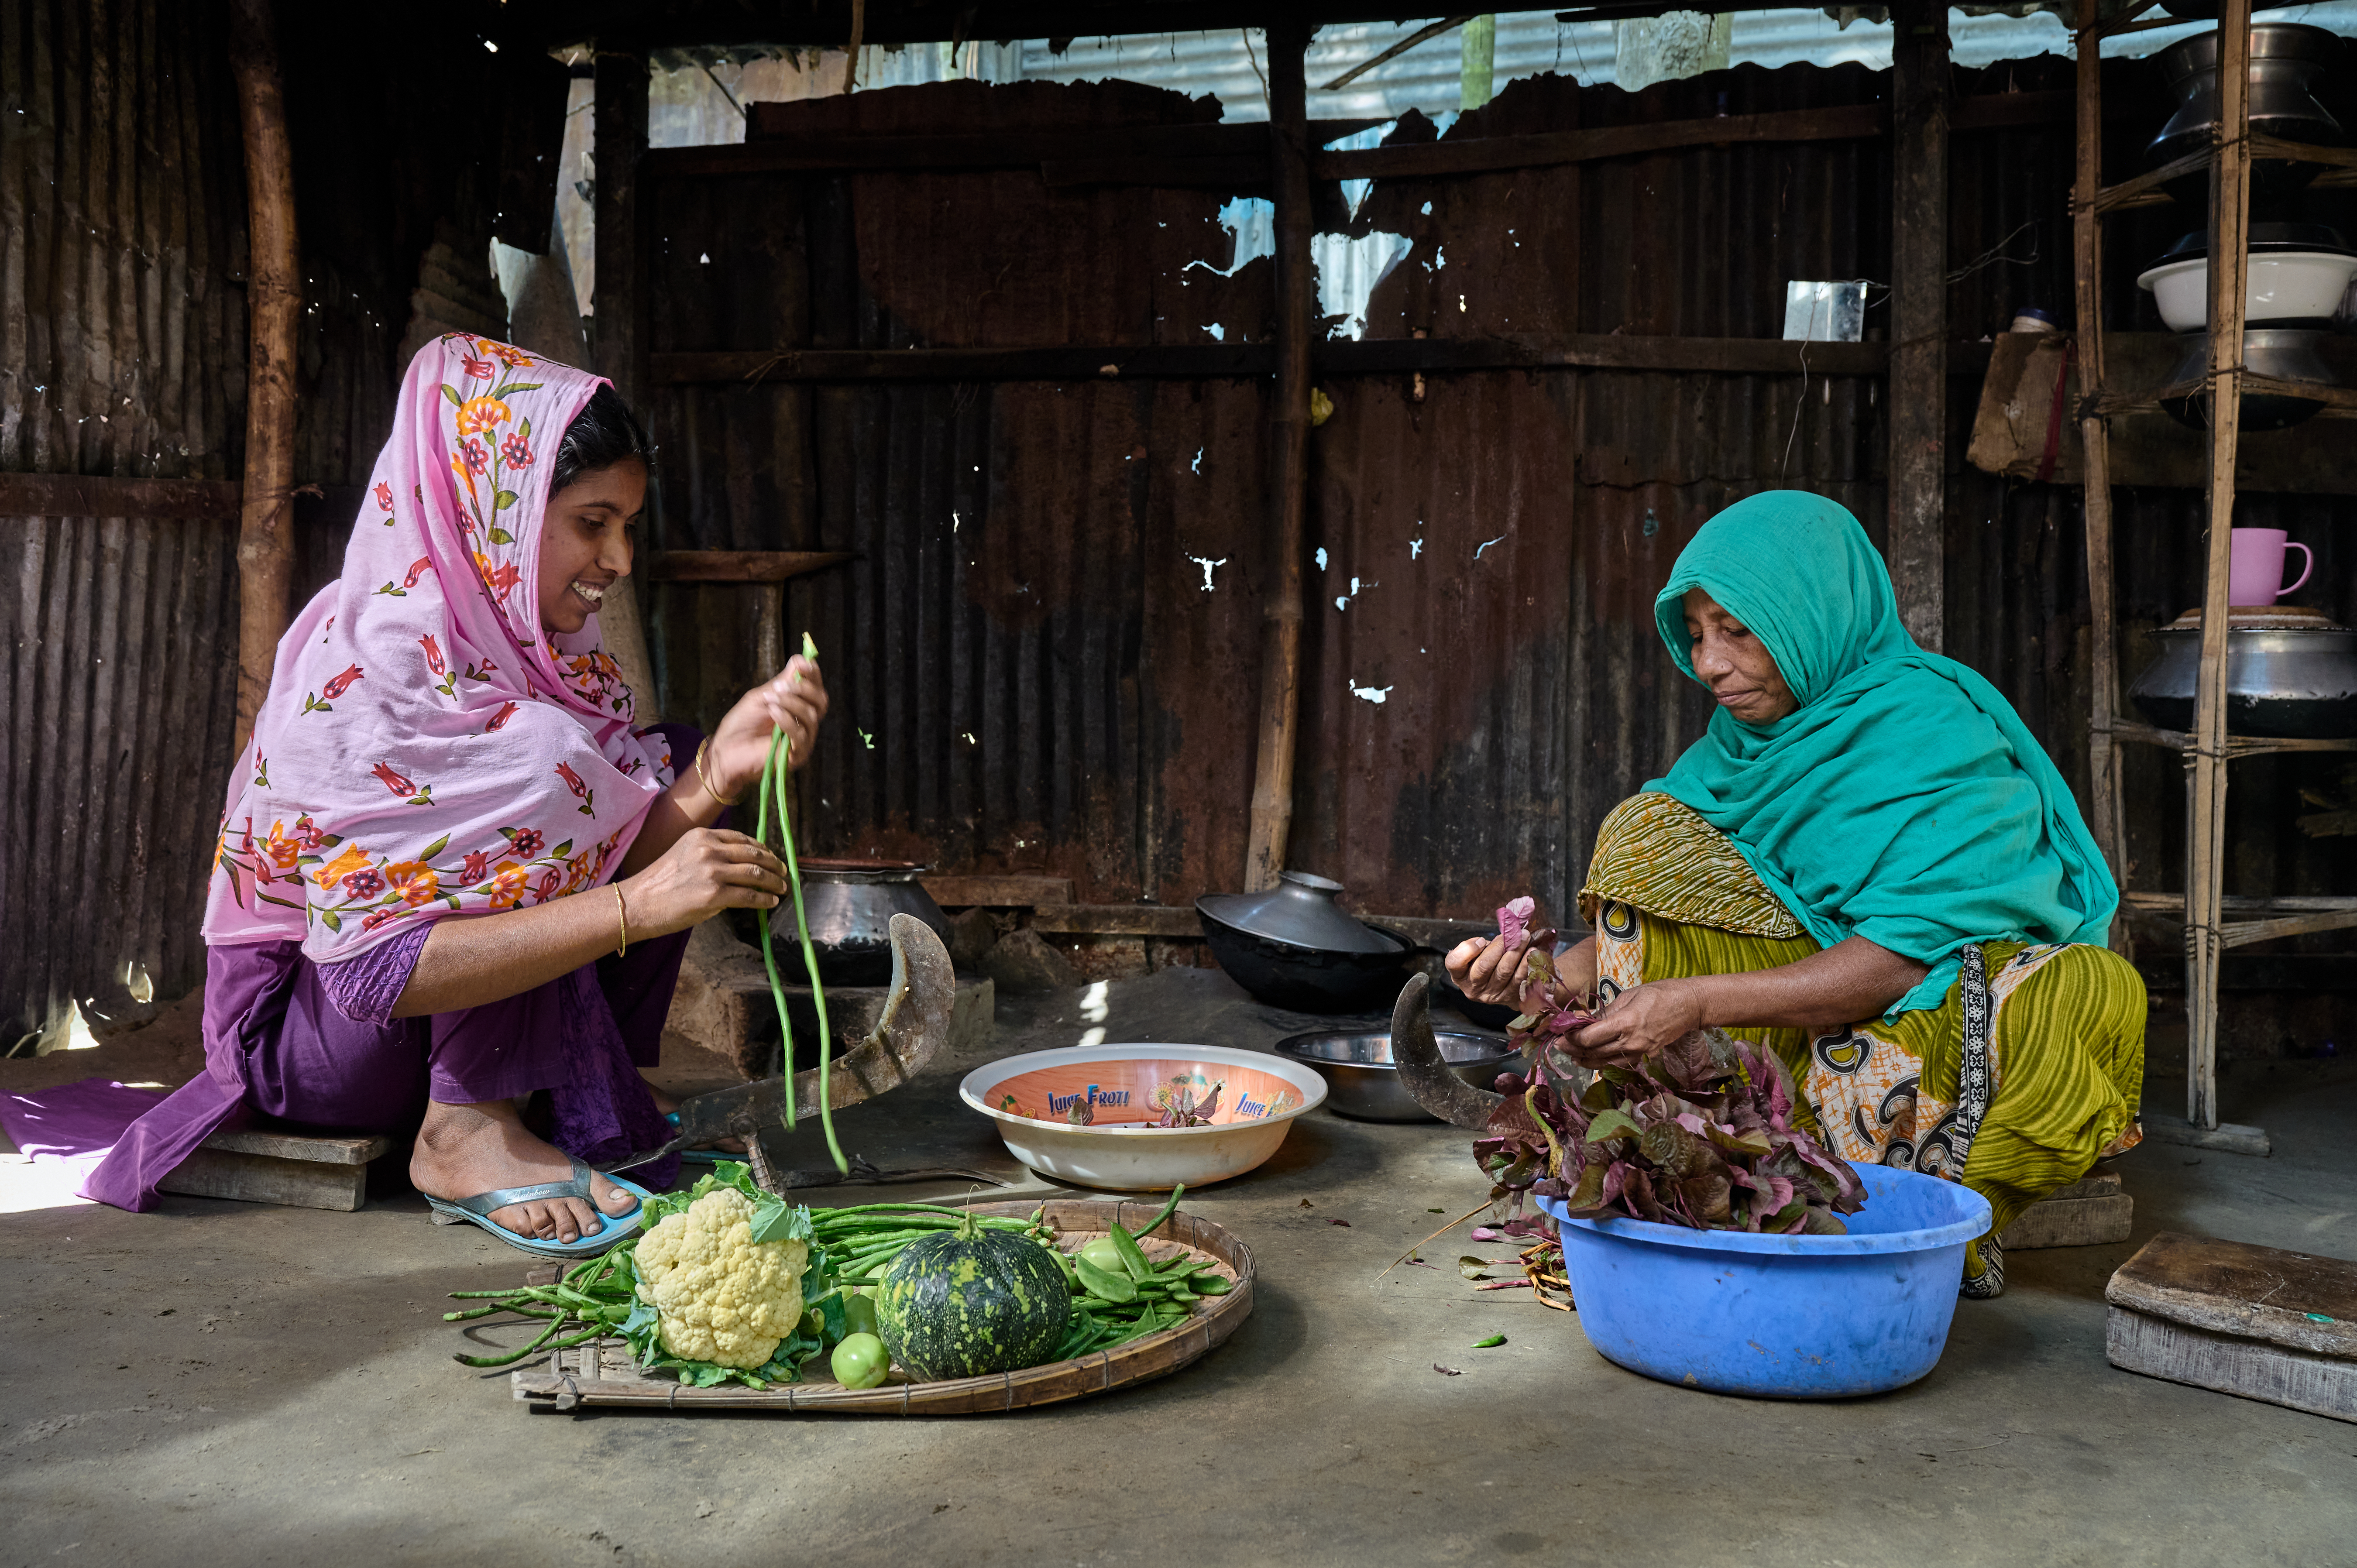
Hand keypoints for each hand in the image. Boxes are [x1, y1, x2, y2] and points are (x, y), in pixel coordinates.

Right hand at [621, 828, 786, 936]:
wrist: (637, 903)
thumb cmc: (659, 883)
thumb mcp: (686, 855)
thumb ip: (713, 855)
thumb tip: (743, 866)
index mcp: (702, 835)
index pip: (742, 839)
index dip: (762, 848)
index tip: (772, 856)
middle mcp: (709, 849)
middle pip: (754, 854)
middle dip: (774, 864)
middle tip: (784, 872)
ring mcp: (712, 871)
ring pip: (756, 873)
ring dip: (774, 882)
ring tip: (782, 888)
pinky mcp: (714, 894)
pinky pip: (749, 896)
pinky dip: (763, 899)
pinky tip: (770, 902)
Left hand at [706, 655, 829, 802]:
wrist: (725, 750)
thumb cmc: (741, 724)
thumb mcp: (761, 697)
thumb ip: (781, 683)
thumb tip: (800, 660)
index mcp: (798, 708)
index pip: (815, 689)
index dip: (813, 675)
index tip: (803, 664)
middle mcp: (804, 723)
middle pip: (821, 701)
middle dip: (804, 688)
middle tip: (782, 686)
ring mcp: (802, 740)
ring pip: (811, 716)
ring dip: (791, 703)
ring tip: (770, 700)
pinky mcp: (796, 755)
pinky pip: (800, 735)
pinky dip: (788, 720)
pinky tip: (773, 712)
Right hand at [1445, 933, 1543, 1007]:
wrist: (1499, 986)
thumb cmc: (1485, 963)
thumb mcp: (1475, 954)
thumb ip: (1477, 945)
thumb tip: (1493, 938)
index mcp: (1459, 974)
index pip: (1454, 963)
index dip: (1467, 950)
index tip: (1481, 940)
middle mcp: (1473, 988)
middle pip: (1484, 966)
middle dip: (1499, 946)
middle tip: (1513, 932)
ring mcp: (1491, 995)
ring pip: (1503, 972)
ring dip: (1515, 952)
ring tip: (1525, 937)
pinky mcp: (1508, 997)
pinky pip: (1518, 980)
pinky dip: (1525, 965)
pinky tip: (1531, 952)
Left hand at [1572, 979, 1708, 1065]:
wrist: (1689, 1006)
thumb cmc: (1659, 994)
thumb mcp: (1628, 996)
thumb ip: (1605, 1012)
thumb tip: (1584, 1021)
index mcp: (1625, 1023)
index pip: (1590, 1037)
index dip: (1572, 1037)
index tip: (1560, 1032)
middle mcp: (1631, 1042)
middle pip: (1593, 1053)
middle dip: (1573, 1049)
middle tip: (1559, 1045)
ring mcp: (1639, 1053)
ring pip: (1604, 1063)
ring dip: (1586, 1060)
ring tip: (1573, 1055)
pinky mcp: (1645, 1057)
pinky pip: (1619, 1064)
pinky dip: (1604, 1063)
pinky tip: (1594, 1059)